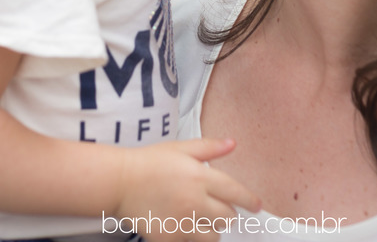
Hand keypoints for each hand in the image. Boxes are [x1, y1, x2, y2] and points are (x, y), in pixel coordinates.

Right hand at [112, 138, 260, 241]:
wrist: (120, 182)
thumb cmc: (149, 162)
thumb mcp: (181, 148)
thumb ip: (209, 148)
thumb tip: (232, 144)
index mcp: (200, 177)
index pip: (235, 192)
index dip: (250, 200)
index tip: (256, 205)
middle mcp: (194, 201)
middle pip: (228, 217)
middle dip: (227, 212)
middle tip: (216, 207)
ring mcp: (182, 222)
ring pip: (214, 236)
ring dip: (213, 229)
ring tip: (202, 220)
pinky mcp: (170, 238)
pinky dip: (193, 239)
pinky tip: (186, 228)